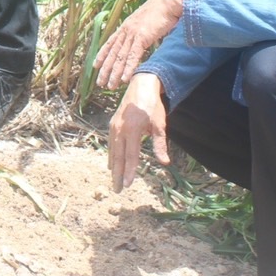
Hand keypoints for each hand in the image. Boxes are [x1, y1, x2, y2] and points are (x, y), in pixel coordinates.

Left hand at [92, 0, 183, 88]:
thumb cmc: (163, 10)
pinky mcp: (142, 37)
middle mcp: (126, 30)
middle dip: (105, 69)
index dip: (102, 55)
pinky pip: (132, 56)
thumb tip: (143, 38)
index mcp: (126, 26)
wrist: (169, 1)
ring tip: (110, 86)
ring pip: (120, 57)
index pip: (110, 43)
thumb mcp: (148, 21)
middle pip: (112, 53)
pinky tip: (124, 79)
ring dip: (114, 73)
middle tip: (99, 83)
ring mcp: (133, 34)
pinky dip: (128, 68)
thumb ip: (142, 31)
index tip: (95, 65)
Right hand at [108, 73, 169, 191]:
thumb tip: (164, 162)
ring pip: (113, 151)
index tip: (128, 185)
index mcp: (132, 130)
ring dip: (114, 167)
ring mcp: (114, 126)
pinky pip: (111, 144)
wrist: (140, 86)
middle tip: (117, 189)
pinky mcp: (112, 124)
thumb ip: (160, 144)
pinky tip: (112, 164)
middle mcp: (120, 129)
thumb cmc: (153, 106)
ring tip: (114, 180)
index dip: (130, 171)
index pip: (131, 156)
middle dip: (118, 174)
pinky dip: (111, 155)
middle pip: (118, 157)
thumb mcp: (159, 125)